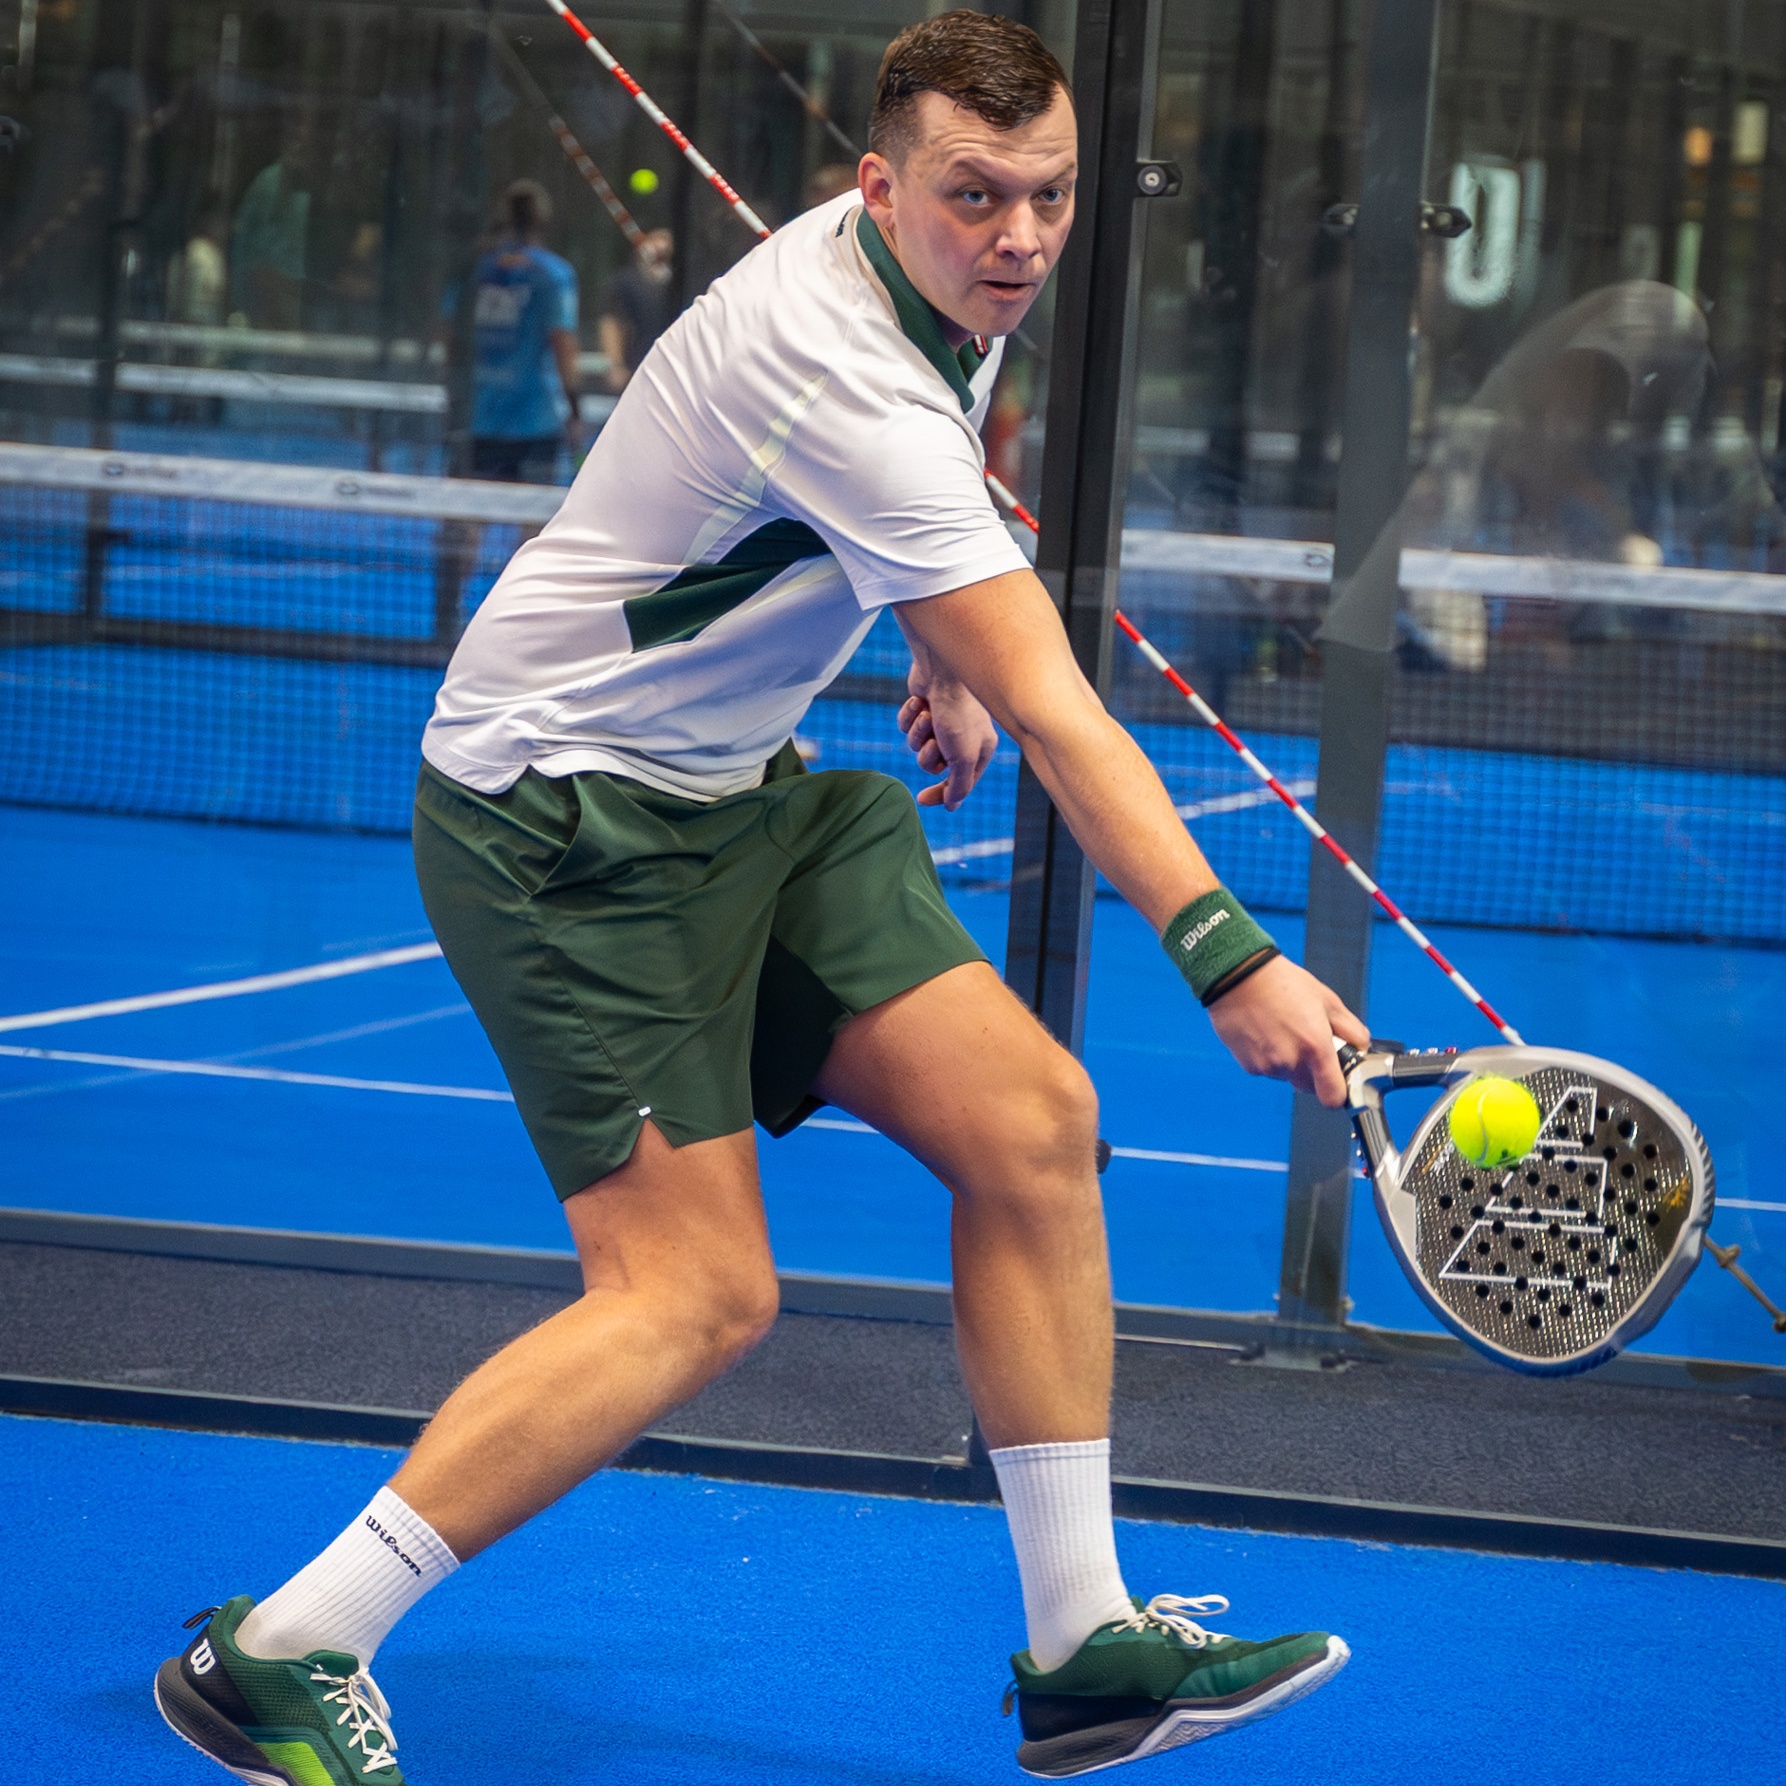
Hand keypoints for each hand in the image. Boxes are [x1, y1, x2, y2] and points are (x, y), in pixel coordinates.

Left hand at [898, 670, 998, 809]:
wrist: (941, 671)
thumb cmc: (958, 713)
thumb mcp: (963, 757)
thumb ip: (959, 785)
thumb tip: (952, 806)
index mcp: (981, 750)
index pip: (960, 783)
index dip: (942, 793)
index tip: (922, 799)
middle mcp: (964, 737)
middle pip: (935, 765)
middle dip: (928, 755)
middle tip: (933, 741)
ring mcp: (943, 721)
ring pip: (918, 746)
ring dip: (918, 733)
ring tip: (926, 715)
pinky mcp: (924, 707)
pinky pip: (907, 726)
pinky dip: (908, 717)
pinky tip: (917, 702)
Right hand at [1206, 954, 1369, 1107]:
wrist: (1237, 976)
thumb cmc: (1281, 983)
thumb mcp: (1326, 999)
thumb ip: (1350, 1028)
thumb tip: (1360, 1045)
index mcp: (1315, 1046)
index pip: (1333, 1096)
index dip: (1338, 1093)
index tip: (1338, 1083)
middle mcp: (1291, 1061)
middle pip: (1309, 1086)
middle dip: (1312, 1072)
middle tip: (1306, 1043)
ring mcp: (1267, 1066)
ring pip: (1287, 1076)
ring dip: (1289, 1062)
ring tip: (1281, 1031)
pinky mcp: (1248, 1065)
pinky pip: (1266, 1069)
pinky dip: (1268, 1057)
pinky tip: (1264, 1033)